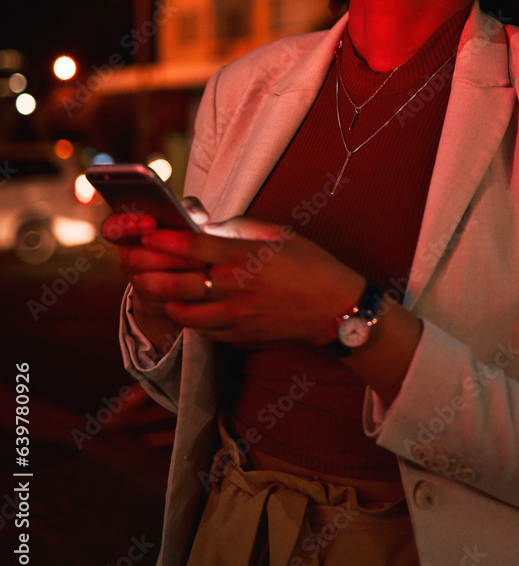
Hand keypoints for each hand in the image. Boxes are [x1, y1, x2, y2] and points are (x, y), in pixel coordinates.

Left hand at [108, 206, 365, 346]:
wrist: (336, 308)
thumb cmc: (311, 265)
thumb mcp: (277, 235)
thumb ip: (239, 232)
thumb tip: (206, 229)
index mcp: (245, 257)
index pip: (192, 248)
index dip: (163, 242)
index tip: (147, 235)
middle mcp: (236, 288)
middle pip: (176, 285)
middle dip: (147, 273)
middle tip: (134, 264)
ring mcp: (235, 316)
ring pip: (182, 312)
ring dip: (163, 299)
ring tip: (152, 286)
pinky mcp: (238, 336)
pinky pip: (201, 330)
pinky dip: (187, 316)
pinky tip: (183, 305)